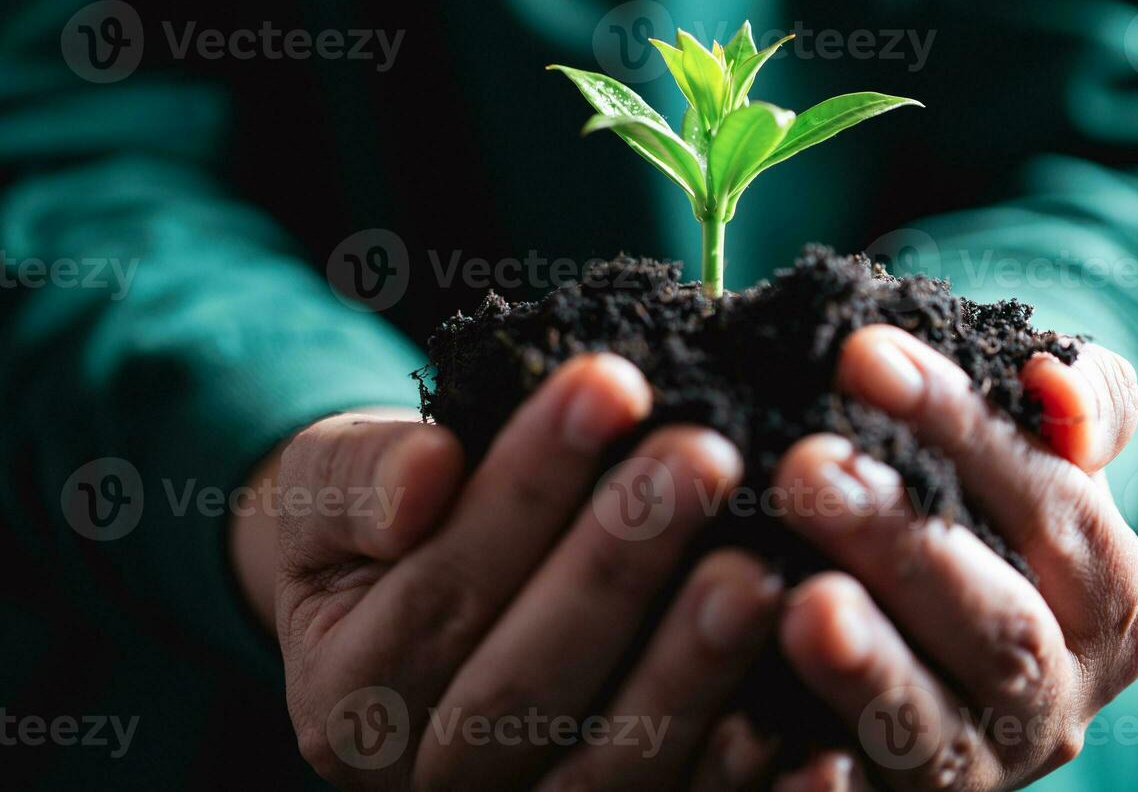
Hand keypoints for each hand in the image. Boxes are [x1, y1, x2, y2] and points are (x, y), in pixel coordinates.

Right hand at [233, 354, 785, 789]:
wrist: (397, 590)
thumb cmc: (378, 519)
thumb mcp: (331, 484)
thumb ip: (358, 480)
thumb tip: (426, 478)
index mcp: (348, 694)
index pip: (442, 588)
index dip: (526, 488)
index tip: (610, 384)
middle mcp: (425, 775)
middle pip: (523, 687)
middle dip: (618, 565)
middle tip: (704, 456)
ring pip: (604, 768)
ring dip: (686, 669)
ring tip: (756, 568)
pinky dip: (735, 779)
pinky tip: (805, 731)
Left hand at [770, 327, 1137, 789]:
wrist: (921, 608)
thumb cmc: (978, 499)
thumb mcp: (1039, 440)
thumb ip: (1077, 398)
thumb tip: (1054, 388)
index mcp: (1109, 601)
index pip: (1056, 509)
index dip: (966, 432)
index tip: (864, 357)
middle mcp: (1056, 698)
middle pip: (1001, 629)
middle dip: (905, 545)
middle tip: (806, 466)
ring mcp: (977, 766)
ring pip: (933, 732)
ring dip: (868, 668)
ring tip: (801, 603)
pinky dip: (818, 787)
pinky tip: (756, 740)